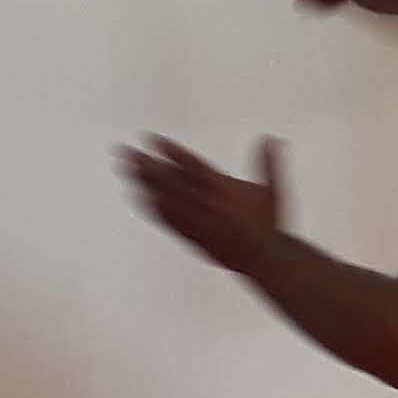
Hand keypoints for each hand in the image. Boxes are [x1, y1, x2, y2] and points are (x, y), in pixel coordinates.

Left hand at [122, 136, 285, 270]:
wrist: (261, 258)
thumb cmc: (266, 224)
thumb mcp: (272, 190)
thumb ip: (267, 163)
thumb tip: (270, 139)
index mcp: (222, 189)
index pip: (192, 165)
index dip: (171, 152)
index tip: (153, 139)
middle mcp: (205, 204)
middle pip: (170, 181)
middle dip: (147, 164)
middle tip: (128, 151)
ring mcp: (195, 220)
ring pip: (164, 198)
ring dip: (143, 182)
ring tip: (126, 167)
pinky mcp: (189, 235)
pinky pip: (165, 219)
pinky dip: (149, 206)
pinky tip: (136, 195)